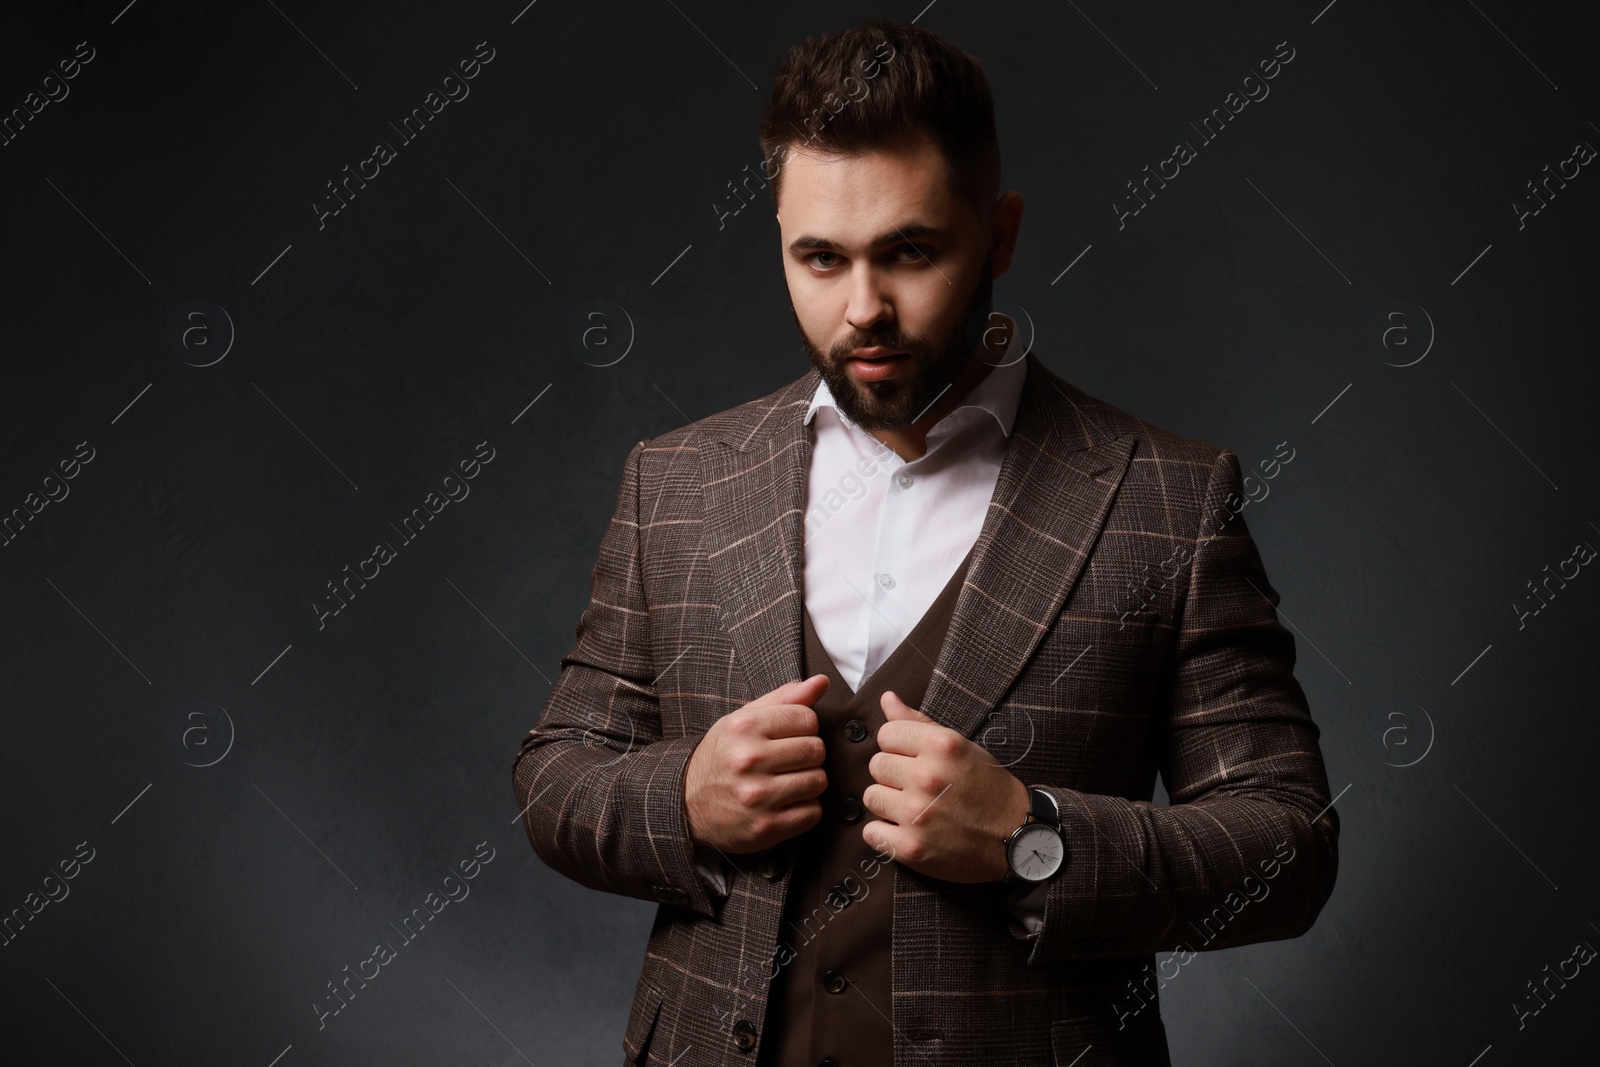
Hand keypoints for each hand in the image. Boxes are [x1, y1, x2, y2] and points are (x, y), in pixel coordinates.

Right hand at [684, 675, 829, 853]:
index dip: (804, 728)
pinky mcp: (765, 827)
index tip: (790, 737)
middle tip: (789, 761)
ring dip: (809, 782)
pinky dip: (805, 809)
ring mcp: (757, 796)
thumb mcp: (744, 719)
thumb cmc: (723, 756)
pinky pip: (812, 813)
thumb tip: (822, 682)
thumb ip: (785, 698)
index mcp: (744, 726)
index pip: (808, 719)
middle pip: (816, 750)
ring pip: (818, 781)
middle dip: (808, 755)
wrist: (687, 803)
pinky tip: (785, 804)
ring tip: (787, 781)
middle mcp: (749, 759)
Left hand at [861, 690, 1029, 883]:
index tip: (914, 759)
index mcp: (942, 746)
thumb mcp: (961, 747)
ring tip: (914, 809)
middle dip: (893, 775)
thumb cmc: (988, 787)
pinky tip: (907, 831)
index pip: (886, 734)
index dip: (899, 747)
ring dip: (888, 804)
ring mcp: (918, 814)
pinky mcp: (912, 848)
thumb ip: (919, 722)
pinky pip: (871, 833)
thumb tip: (886, 697)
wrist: (1017, 837)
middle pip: (876, 765)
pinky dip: (885, 835)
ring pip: (871, 797)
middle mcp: (928, 777)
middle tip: (918, 787)